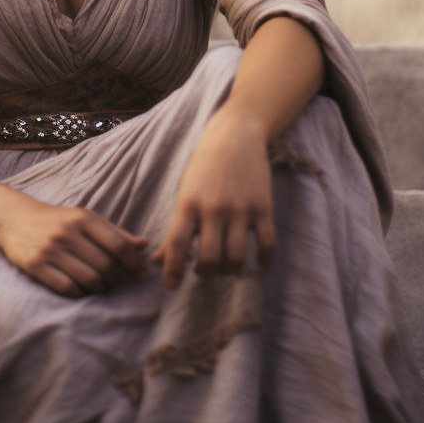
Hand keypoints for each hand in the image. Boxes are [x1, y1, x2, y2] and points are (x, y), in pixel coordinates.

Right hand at [0, 194, 148, 297]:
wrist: (13, 218)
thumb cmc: (56, 220)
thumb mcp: (84, 218)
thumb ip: (113, 232)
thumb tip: (143, 246)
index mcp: (83, 218)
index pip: (118, 245)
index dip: (134, 264)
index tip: (141, 275)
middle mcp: (67, 232)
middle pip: (105, 265)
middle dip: (114, 279)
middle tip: (113, 283)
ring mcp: (50, 249)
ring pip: (89, 279)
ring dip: (99, 288)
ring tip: (98, 286)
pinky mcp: (35, 265)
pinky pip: (67, 287)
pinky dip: (78, 293)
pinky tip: (79, 288)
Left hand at [152, 105, 275, 287]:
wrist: (236, 136)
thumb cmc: (204, 167)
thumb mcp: (184, 192)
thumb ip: (174, 228)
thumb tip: (157, 260)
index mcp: (188, 203)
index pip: (175, 243)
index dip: (171, 268)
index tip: (170, 286)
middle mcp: (213, 208)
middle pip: (208, 258)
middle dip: (205, 273)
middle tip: (205, 270)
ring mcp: (240, 209)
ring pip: (236, 257)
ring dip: (231, 270)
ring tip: (227, 267)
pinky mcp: (263, 207)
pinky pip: (267, 244)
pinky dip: (263, 260)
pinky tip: (258, 263)